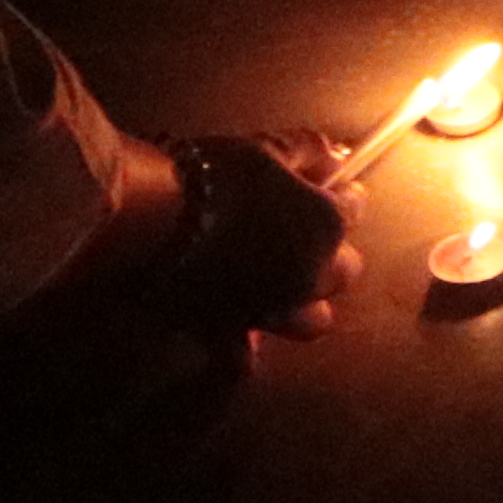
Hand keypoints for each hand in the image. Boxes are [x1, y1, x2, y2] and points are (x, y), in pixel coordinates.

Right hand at [185, 131, 360, 340]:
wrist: (150, 220)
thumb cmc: (212, 177)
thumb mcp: (265, 149)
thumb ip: (309, 151)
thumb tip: (337, 156)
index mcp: (325, 226)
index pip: (353, 210)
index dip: (344, 195)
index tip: (337, 189)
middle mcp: (310, 275)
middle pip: (344, 271)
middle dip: (333, 251)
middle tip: (308, 233)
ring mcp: (273, 309)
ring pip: (312, 320)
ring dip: (306, 303)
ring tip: (283, 283)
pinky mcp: (232, 332)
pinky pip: (250, 353)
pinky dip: (247, 344)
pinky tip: (237, 328)